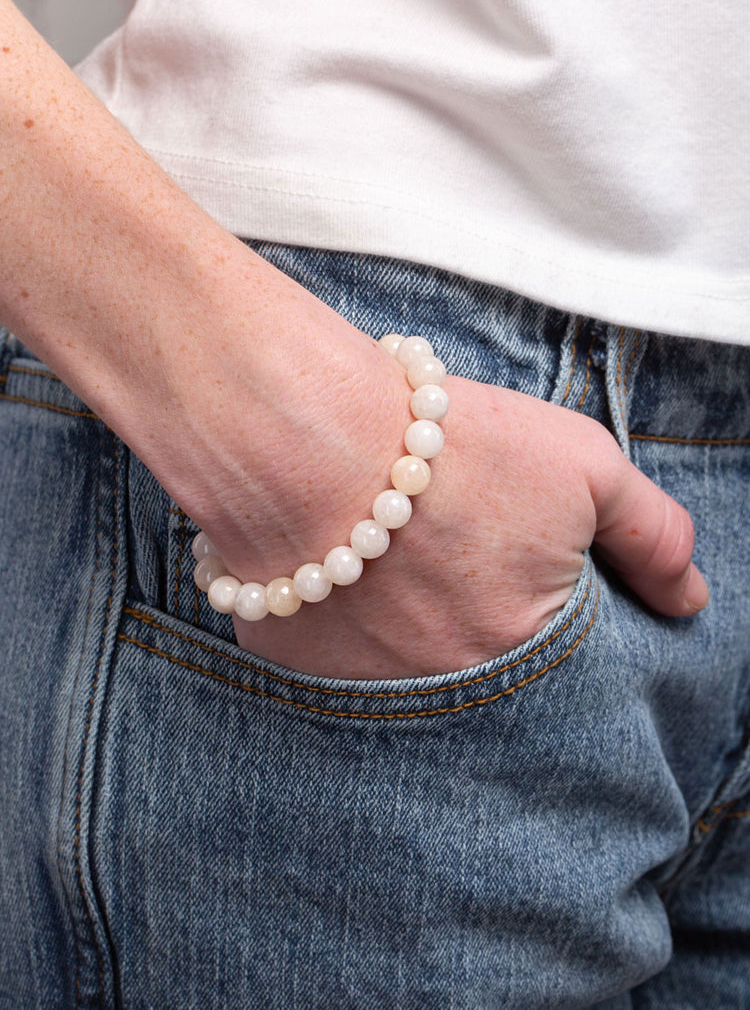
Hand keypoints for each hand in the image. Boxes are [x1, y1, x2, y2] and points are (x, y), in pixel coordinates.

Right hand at [225, 369, 707, 679]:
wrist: (313, 435)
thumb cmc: (456, 445)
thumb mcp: (585, 466)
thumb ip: (652, 537)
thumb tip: (690, 600)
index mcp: (525, 653)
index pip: (561, 673)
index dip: (540, 614)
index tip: (515, 574)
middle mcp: (445, 692)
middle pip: (478, 675)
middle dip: (472, 624)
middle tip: (449, 562)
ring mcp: (361, 691)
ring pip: (399, 673)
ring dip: (405, 629)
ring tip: (393, 560)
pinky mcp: (291, 668)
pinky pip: (326, 659)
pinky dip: (336, 625)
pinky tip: (335, 572)